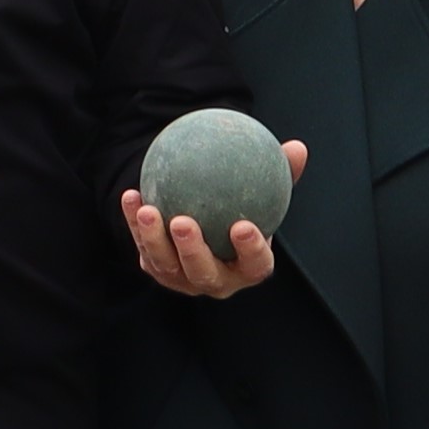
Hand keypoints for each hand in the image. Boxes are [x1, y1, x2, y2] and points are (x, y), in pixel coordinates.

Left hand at [123, 140, 308, 297]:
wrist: (211, 223)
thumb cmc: (245, 206)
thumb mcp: (265, 191)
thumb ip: (281, 174)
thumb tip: (296, 147)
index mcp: (250, 268)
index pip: (256, 264)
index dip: (251, 251)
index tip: (243, 225)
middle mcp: (218, 281)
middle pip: (204, 273)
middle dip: (192, 251)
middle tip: (182, 221)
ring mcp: (184, 280)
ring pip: (166, 265)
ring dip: (153, 239)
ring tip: (147, 209)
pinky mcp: (158, 269)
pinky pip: (143, 247)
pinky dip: (134, 224)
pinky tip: (132, 195)